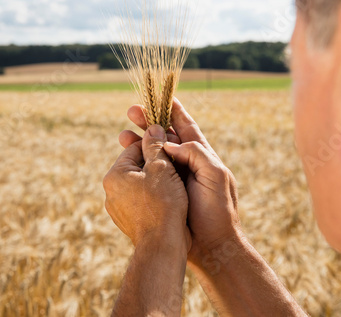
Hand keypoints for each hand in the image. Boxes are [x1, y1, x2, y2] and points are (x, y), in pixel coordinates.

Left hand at [103, 125, 191, 252]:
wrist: (162, 245)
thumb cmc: (163, 204)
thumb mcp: (161, 168)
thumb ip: (155, 145)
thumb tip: (152, 127)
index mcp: (114, 175)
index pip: (134, 148)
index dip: (155, 144)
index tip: (170, 144)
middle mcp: (111, 192)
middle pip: (136, 167)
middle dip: (155, 164)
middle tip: (174, 164)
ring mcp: (118, 209)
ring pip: (139, 185)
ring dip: (155, 181)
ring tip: (174, 183)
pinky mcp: (128, 222)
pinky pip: (141, 202)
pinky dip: (153, 198)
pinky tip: (169, 201)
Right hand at [119, 99, 242, 267]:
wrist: (212, 245)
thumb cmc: (218, 211)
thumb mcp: (215, 176)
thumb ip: (197, 154)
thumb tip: (170, 143)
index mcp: (203, 155)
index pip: (186, 126)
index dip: (173, 110)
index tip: (160, 95)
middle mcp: (188, 163)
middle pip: (166, 136)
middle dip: (148, 122)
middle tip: (130, 112)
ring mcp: (175, 177)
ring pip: (154, 153)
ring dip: (139, 142)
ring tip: (122, 135)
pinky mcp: (165, 192)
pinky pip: (149, 172)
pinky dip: (138, 163)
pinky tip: (126, 160)